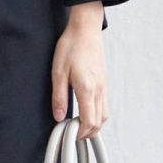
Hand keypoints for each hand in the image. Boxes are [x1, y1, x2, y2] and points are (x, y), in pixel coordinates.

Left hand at [51, 4, 109, 139]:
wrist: (86, 29)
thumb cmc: (71, 46)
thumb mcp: (58, 72)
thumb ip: (59, 97)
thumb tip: (59, 116)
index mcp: (87, 88)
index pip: (89, 121)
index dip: (80, 133)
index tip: (69, 134)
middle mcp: (99, 89)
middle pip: (100, 122)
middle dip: (88, 133)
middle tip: (72, 133)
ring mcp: (104, 86)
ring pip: (104, 115)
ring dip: (94, 124)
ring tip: (78, 125)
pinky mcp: (105, 81)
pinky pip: (105, 105)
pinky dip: (97, 114)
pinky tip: (86, 111)